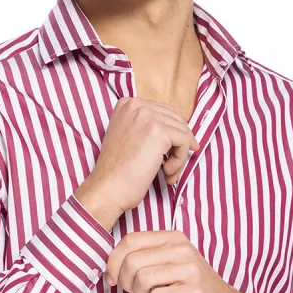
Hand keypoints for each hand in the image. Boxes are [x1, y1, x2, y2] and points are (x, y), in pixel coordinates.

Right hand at [86, 96, 200, 213]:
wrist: (108, 188)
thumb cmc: (117, 171)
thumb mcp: (128, 137)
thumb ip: (147, 128)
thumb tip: (181, 130)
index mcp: (127, 104)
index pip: (163, 113)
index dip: (171, 135)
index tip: (169, 154)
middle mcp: (137, 105)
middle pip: (176, 121)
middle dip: (178, 146)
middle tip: (170, 167)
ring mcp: (148, 117)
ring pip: (182, 132)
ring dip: (179, 156)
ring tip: (168, 173)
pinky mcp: (159, 132)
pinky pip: (184, 142)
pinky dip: (180, 161)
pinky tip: (167, 173)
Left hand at [104, 228, 257, 292]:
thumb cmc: (188, 287)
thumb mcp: (168, 265)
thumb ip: (142, 258)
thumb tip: (109, 267)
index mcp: (173, 238)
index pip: (130, 241)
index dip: (113, 262)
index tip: (113, 279)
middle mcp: (182, 249)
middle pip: (132, 262)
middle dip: (127, 283)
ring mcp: (190, 269)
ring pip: (142, 280)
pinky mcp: (194, 292)